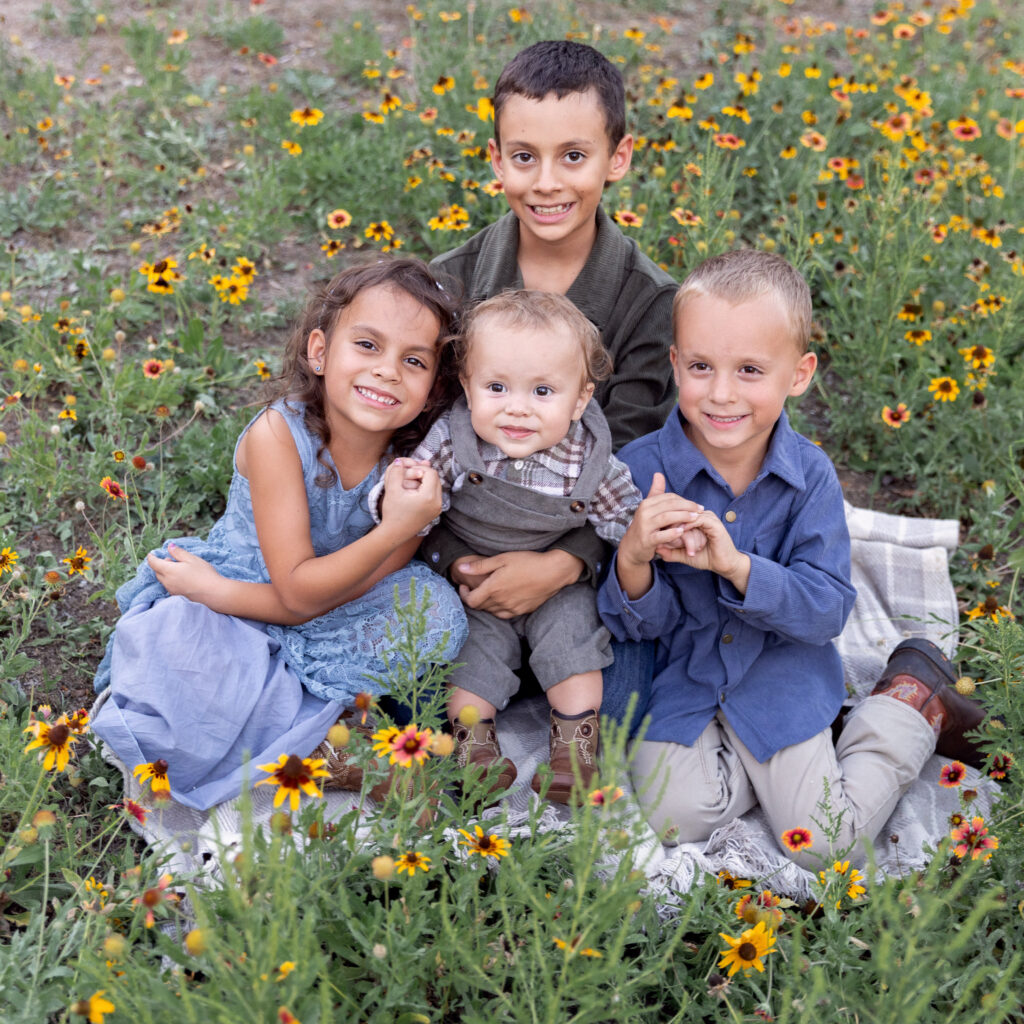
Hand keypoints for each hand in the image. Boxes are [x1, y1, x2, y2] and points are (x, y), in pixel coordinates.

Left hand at [147, 544, 226, 605]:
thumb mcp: (192, 559)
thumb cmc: (204, 574)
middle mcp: (167, 582)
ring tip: (179, 569)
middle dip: (160, 565)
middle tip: (171, 559)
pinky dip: (171, 580)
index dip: (151, 557)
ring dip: (166, 573)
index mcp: (169, 571)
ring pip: (163, 580)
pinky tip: (183, 578)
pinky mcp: (177, 596)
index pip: (153, 563)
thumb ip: (178, 552)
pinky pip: (169, 586)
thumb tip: (169, 547)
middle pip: (157, 572)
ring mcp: (172, 590)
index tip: (152, 554)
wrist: (214, 593)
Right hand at [380, 460, 442, 537]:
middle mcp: (438, 503)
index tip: (407, 472)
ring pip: (436, 485)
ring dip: (424, 480)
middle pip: (435, 478)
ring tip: (411, 481)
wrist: (394, 534)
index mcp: (429, 497)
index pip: (430, 472)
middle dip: (422, 473)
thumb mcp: (392, 490)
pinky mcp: (435, 512)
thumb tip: (399, 460)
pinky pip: (435, 494)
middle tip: (409, 474)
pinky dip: (426, 489)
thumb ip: (395, 472)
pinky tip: (415, 490)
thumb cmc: (392, 513)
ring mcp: (438, 508)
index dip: (418, 468)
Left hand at [453, 549, 583, 618]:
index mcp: (493, 588)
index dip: (464, 595)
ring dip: (486, 604)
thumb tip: (461, 569)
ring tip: (488, 593)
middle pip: (480, 607)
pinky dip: (498, 609)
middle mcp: (501, 601)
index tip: (464, 587)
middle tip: (474, 588)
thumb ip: (480, 566)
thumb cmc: (527, 561)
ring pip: (492, 612)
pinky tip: (501, 600)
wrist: (553, 572)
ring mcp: (512, 608)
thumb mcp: (502, 559)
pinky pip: (504, 615)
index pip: (471, 600)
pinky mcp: (522, 611)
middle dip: (474, 598)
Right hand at [617, 473, 702, 569]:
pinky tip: (682, 532)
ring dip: (683, 517)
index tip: (697, 505)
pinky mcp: (646, 540)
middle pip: (669, 505)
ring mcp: (644, 526)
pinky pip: (661, 535)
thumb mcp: (649, 509)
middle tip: (701, 510)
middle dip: (687, 506)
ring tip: (695, 518)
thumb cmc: (644, 527)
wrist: (631, 548)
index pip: (668, 497)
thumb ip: (655, 492)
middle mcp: (644, 512)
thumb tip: (658, 474)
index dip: (684, 500)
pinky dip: (672, 533)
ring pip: (666, 517)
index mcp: (646, 504)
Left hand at [657, 509, 749, 592]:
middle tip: (658, 528)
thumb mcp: (684, 554)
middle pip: (682, 511)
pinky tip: (680, 531)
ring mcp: (709, 518)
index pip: (677, 513)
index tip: (655, 528)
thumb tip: (656, 549)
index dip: (666, 519)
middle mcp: (701, 516)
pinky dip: (689, 525)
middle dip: (670, 520)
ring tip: (668, 530)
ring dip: (678, 523)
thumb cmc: (705, 558)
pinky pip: (699, 520)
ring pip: (689, 515)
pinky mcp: (714, 524)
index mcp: (695, 520)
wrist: (723, 565)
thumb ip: (671, 551)